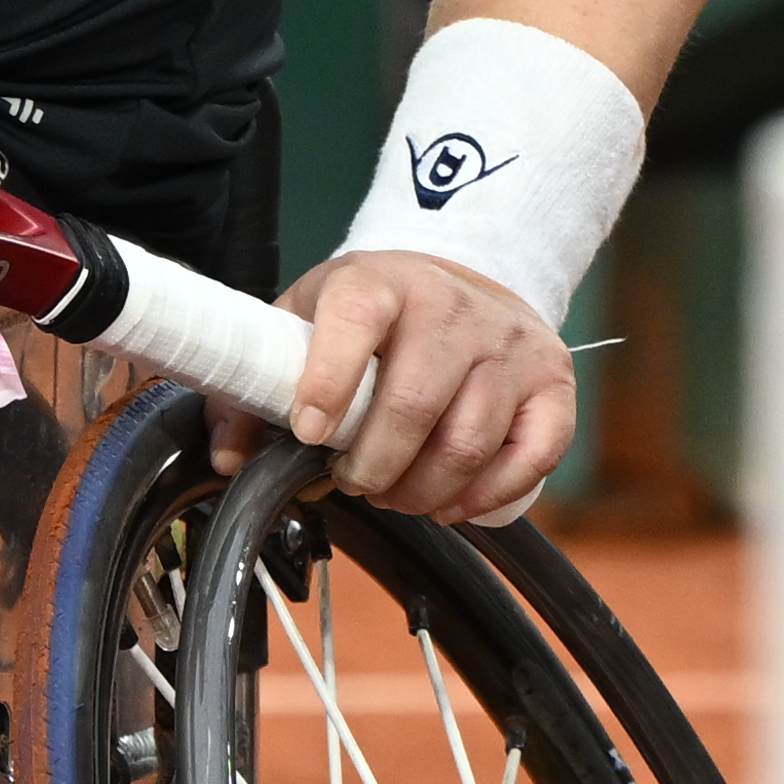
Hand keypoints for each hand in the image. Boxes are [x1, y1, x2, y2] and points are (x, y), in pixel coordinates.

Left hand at [263, 247, 569, 524]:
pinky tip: (449, 501)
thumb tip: (231, 459)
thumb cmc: (377, 316)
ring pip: (467, 444)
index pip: (355, 321)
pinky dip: (485, 497)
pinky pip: (531, 459)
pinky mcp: (552, 384)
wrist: (466, 281)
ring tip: (395, 492)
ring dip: (420, 492)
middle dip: (372, 466)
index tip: (309, 432)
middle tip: (353, 479)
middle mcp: (453, 307)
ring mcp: (510, 346)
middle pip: (414, 405)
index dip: (328, 383)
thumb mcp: (307, 322)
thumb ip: (257, 388)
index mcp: (381, 283)